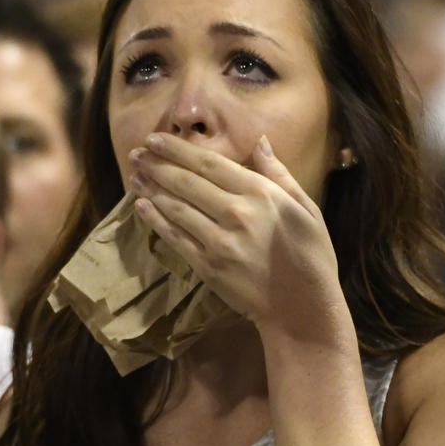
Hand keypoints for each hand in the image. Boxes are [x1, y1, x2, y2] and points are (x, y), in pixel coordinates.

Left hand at [130, 133, 342, 336]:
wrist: (302, 307)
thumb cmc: (310, 255)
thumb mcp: (306, 208)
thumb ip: (279, 174)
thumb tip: (260, 142)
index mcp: (260, 194)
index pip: (210, 164)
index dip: (178, 150)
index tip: (156, 138)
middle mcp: (236, 213)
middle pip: (187, 182)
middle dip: (157, 164)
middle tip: (136, 153)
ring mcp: (219, 242)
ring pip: (176, 208)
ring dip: (151, 189)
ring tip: (134, 175)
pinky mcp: (207, 267)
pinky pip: (175, 238)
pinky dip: (156, 220)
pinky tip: (142, 206)